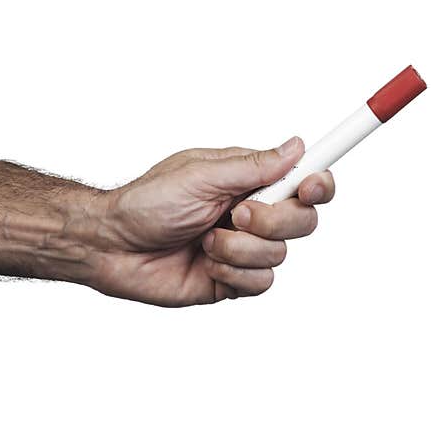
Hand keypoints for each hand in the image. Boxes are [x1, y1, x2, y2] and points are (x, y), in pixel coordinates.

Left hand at [82, 136, 334, 305]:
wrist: (112, 247)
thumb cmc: (147, 203)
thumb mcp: (201, 174)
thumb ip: (254, 166)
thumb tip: (297, 146)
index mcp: (249, 182)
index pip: (303, 181)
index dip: (319, 184)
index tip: (312, 185)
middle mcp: (252, 215)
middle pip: (302, 220)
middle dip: (272, 220)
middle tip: (236, 214)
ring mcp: (244, 249)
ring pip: (280, 255)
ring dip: (239, 248)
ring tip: (204, 241)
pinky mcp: (233, 280)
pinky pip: (261, 283)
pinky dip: (232, 272)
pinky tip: (206, 263)